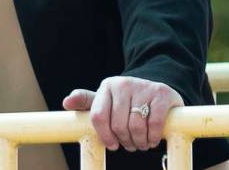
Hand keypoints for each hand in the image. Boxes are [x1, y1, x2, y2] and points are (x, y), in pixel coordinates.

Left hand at [62, 76, 182, 151]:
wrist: (157, 92)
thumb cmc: (126, 102)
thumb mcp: (106, 101)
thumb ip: (86, 103)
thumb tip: (66, 102)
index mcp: (107, 86)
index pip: (98, 116)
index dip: (104, 136)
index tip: (112, 145)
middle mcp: (123, 84)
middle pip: (118, 125)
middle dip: (124, 141)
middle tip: (129, 144)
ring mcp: (143, 87)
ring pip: (136, 126)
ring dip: (139, 142)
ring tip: (140, 143)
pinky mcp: (161, 94)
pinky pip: (153, 124)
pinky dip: (152, 137)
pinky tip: (151, 139)